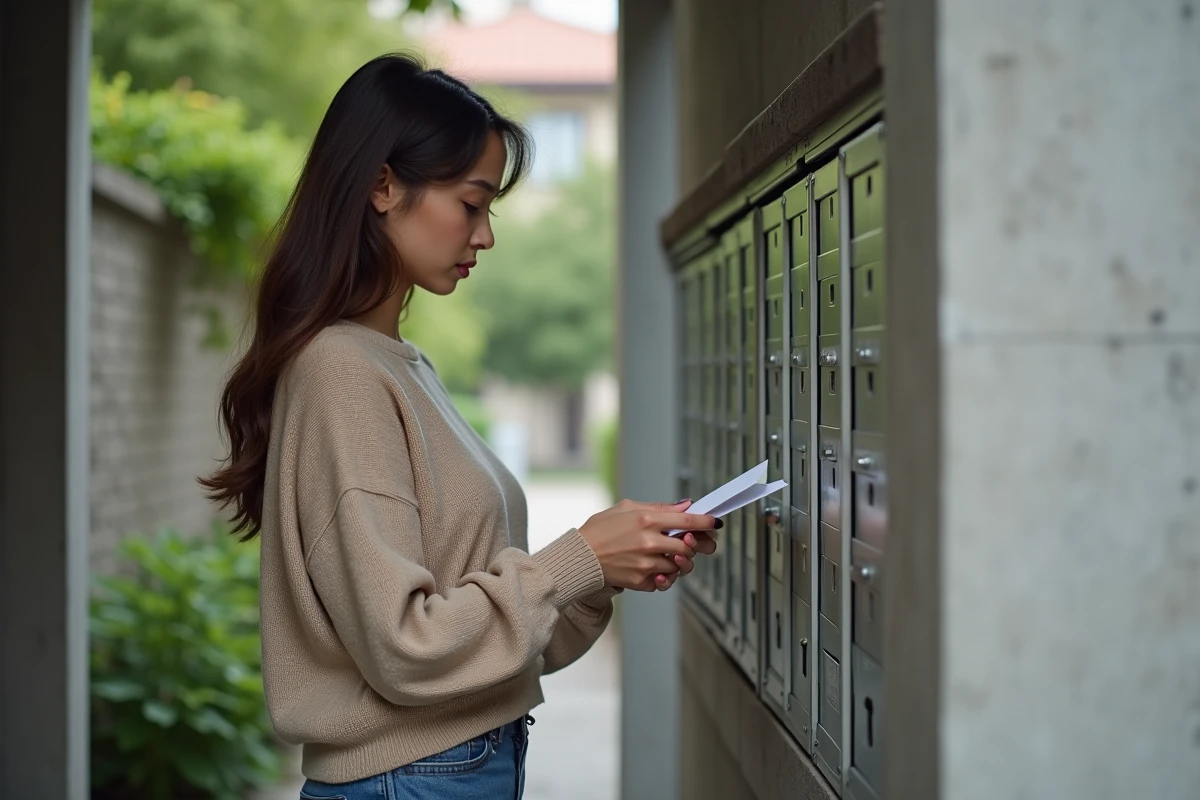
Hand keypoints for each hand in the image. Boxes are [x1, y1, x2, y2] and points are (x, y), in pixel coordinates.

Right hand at [577, 499, 720, 591]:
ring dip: (678, 562)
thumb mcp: (627, 508)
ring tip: (669, 556)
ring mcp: (646, 564)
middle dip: (693, 546)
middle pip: (688, 547)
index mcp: (647, 520)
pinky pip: (664, 581)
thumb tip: (686, 506)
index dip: (707, 522)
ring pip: (679, 566)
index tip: (715, 524)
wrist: (579, 557)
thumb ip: (659, 507)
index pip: (688, 522)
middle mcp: (649, 542)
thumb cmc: (601, 529)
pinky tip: (653, 567)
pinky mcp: (641, 581)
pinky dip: (663, 575)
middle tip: (689, 543)